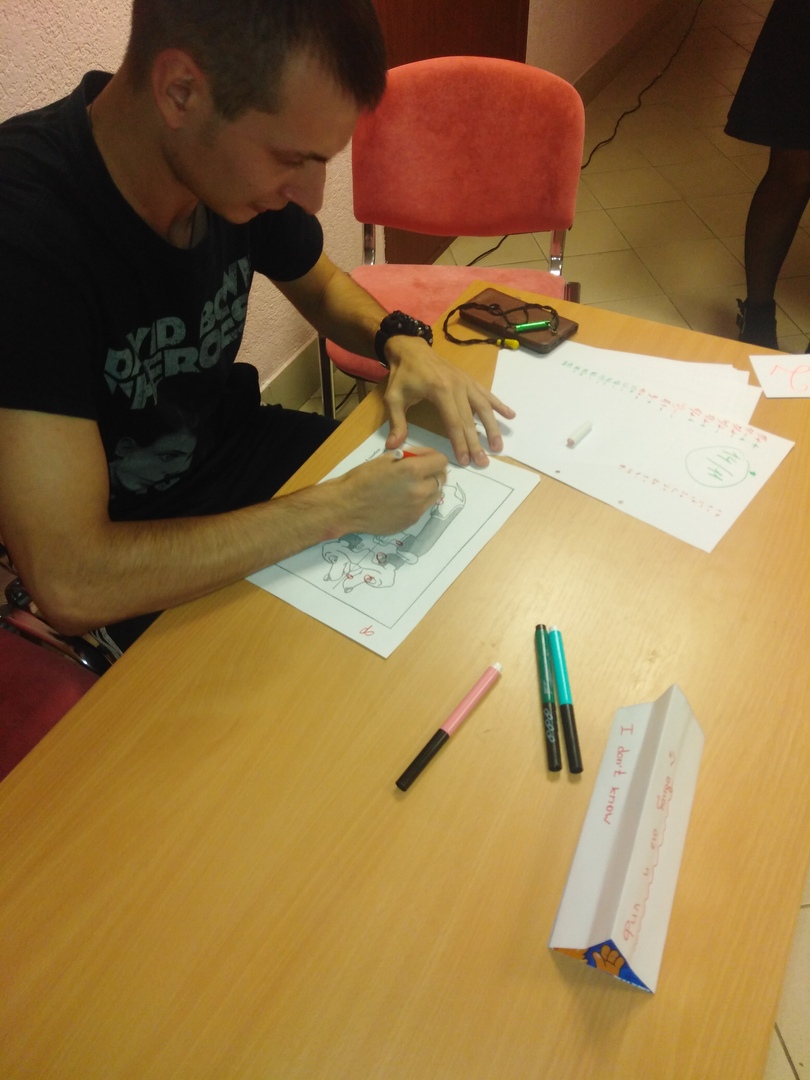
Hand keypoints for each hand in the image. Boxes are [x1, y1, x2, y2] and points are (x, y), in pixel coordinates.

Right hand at [327, 448, 447, 535]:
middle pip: (442, 478)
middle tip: (420, 471)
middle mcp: (419, 490)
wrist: (346, 506)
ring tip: (412, 486)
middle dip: (433, 472)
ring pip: (436, 494)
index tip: (425, 458)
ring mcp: (417, 509)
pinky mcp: (411, 521)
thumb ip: (407, 457)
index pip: (441, 461)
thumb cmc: (360, 480)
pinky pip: (424, 508)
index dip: (433, 457)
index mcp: (412, 471)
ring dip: (429, 488)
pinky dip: (419, 502)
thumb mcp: (384, 459)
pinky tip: (403, 500)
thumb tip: (420, 457)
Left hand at [382, 336, 514, 466]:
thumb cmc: (402, 375)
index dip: (460, 443)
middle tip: (483, 462)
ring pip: (483, 407)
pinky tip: (510, 415)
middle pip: (470, 419)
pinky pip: (486, 394)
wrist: (411, 348)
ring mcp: (465, 382)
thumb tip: (393, 447)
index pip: (453, 422)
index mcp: (440, 390)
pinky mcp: (469, 380)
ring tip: (498, 446)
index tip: (465, 460)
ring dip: (492, 427)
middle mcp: (457, 386)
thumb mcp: (394, 398)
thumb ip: (396, 422)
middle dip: (477, 442)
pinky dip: (499, 405)